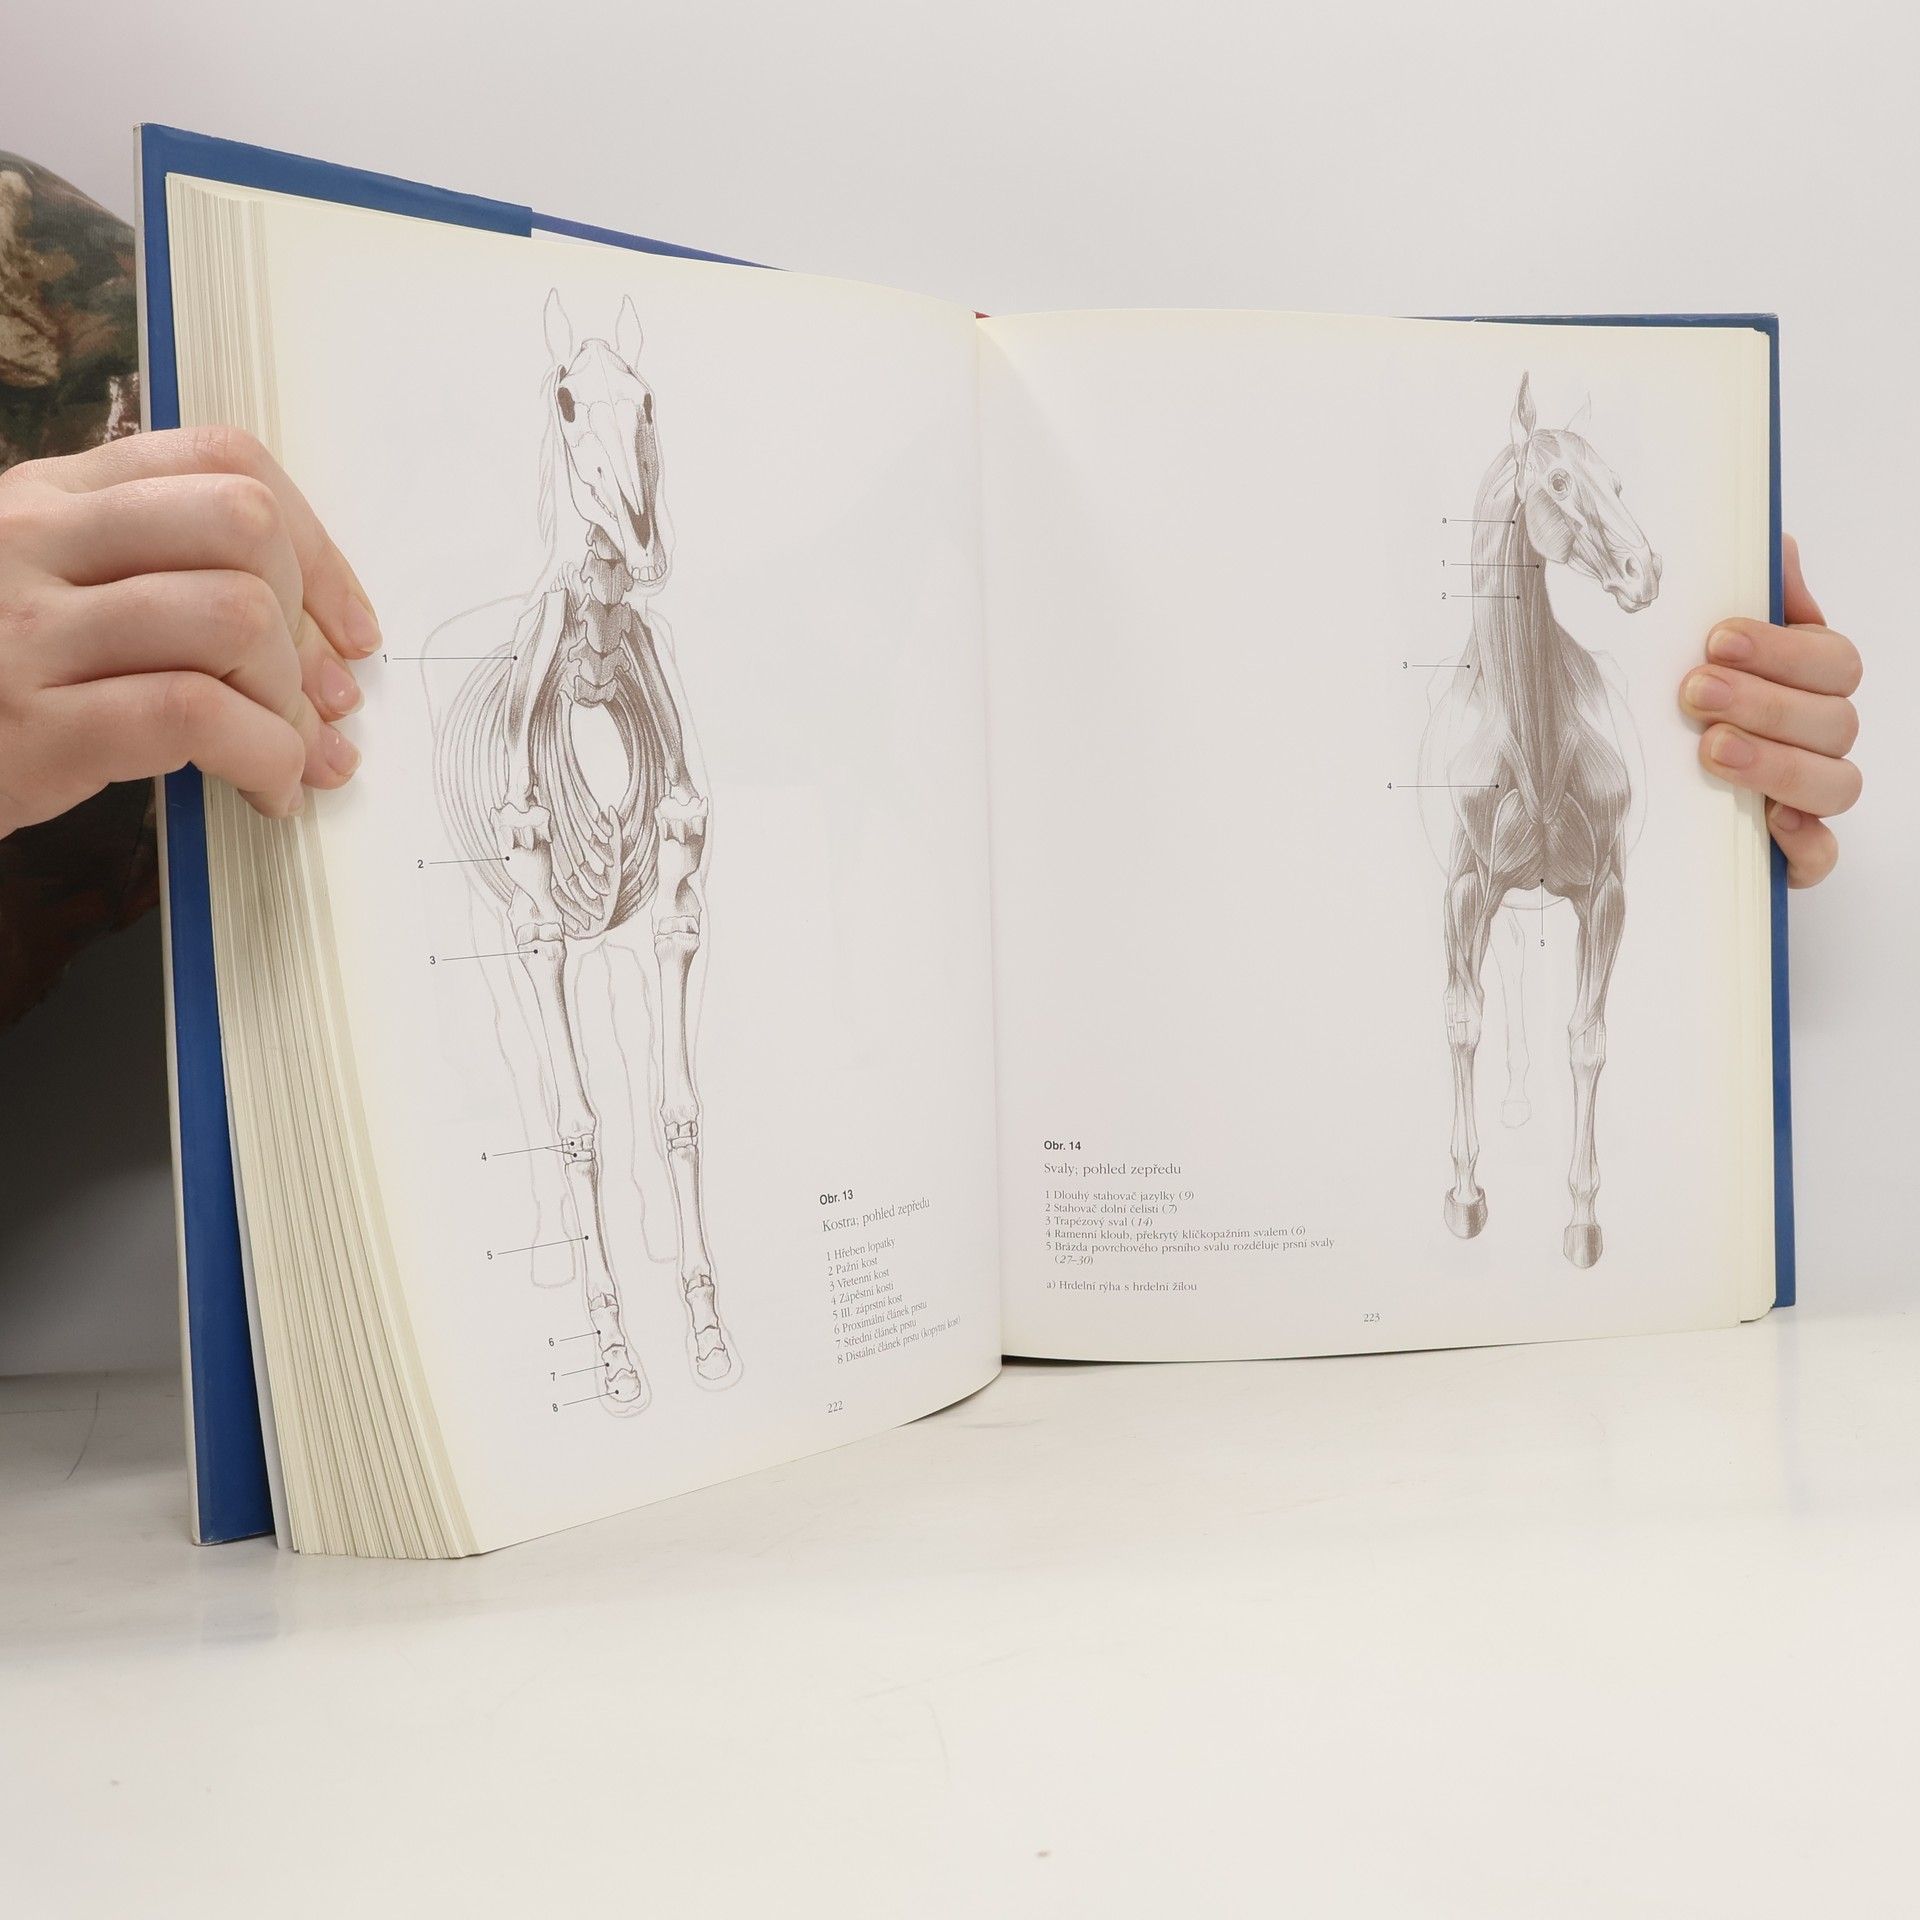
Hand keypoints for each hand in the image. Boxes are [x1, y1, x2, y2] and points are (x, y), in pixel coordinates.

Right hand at [0, 426, 376, 838]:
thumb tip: (328, 649)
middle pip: (243, 529)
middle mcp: (35, 537)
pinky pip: (193, 714)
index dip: (318, 550)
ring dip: (291, 704)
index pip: (227, 463)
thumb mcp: (59, 597)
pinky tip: (265, 791)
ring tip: (289, 757)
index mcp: (53, 493)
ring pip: (232, 618)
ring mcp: (25, 627)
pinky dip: (262, 758)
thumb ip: (167, 583)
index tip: (351, 631)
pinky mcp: (30, 723)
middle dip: (307, 625)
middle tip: (321, 703)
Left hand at [1681, 536, 1859, 886]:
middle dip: (1765, 702)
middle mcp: (1819, 735)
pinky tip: (1770, 821)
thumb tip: (1775, 544)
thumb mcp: (1695, 644)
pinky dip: (1805, 842)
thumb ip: (1742, 593)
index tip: (1717, 638)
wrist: (1636, 786)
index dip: (1780, 648)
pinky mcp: (1793, 852)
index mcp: (1808, 679)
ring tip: (1711, 750)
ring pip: (1836, 782)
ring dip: (1776, 763)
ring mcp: (1811, 795)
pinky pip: (1822, 855)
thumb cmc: (1681, 703)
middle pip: (1834, 719)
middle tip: (1695, 693)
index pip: (1830, 659)